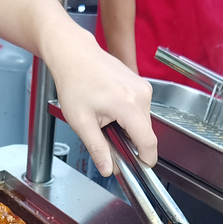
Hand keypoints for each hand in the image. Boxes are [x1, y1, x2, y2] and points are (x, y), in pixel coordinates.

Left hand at [49, 33, 156, 176]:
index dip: (146, 160)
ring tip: (105, 120)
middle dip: (131, 144)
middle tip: (107, 141)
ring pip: (143, 122)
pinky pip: (140, 109)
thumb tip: (108, 169)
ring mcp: (143, 87)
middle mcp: (141, 95)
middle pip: (146, 133)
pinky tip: (109, 110)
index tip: (140, 168)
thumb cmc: (75, 81)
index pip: (148, 142)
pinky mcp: (141, 84)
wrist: (74, 54)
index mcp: (128, 105)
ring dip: (128, 129)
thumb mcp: (81, 122)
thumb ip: (97, 148)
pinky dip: (128, 116)